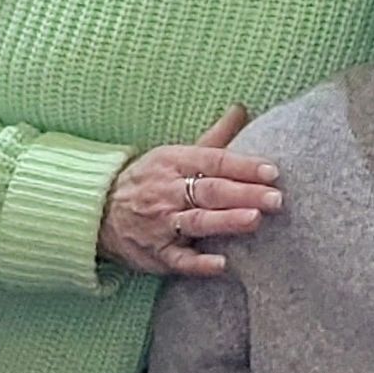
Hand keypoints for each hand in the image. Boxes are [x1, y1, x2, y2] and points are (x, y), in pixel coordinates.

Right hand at [98, 107, 278, 277]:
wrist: (97, 212)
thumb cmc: (150, 180)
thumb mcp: (175, 154)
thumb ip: (214, 138)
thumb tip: (242, 108)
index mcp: (174, 163)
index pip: (213, 161)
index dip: (243, 165)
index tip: (273, 171)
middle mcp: (167, 192)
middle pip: (210, 191)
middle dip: (244, 194)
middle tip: (276, 198)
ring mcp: (160, 224)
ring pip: (196, 222)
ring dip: (226, 221)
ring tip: (254, 220)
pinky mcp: (155, 254)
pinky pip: (178, 259)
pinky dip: (199, 264)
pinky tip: (222, 265)